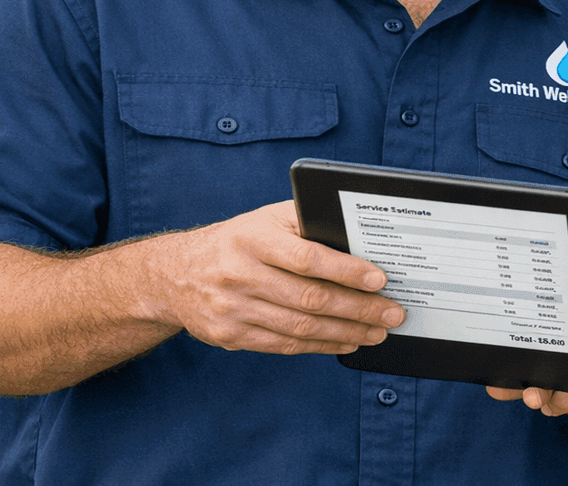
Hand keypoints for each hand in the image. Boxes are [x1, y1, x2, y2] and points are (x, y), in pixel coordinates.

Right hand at [145, 200, 403, 354]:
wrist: (175, 275)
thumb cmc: (237, 241)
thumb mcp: (264, 219)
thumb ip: (305, 221)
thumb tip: (359, 236)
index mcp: (252, 238)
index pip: (306, 257)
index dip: (346, 271)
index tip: (380, 279)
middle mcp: (239, 274)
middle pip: (309, 298)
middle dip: (358, 309)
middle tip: (392, 313)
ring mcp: (232, 309)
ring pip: (300, 328)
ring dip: (346, 332)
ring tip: (378, 331)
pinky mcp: (230, 336)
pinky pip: (284, 346)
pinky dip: (322, 347)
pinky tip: (346, 341)